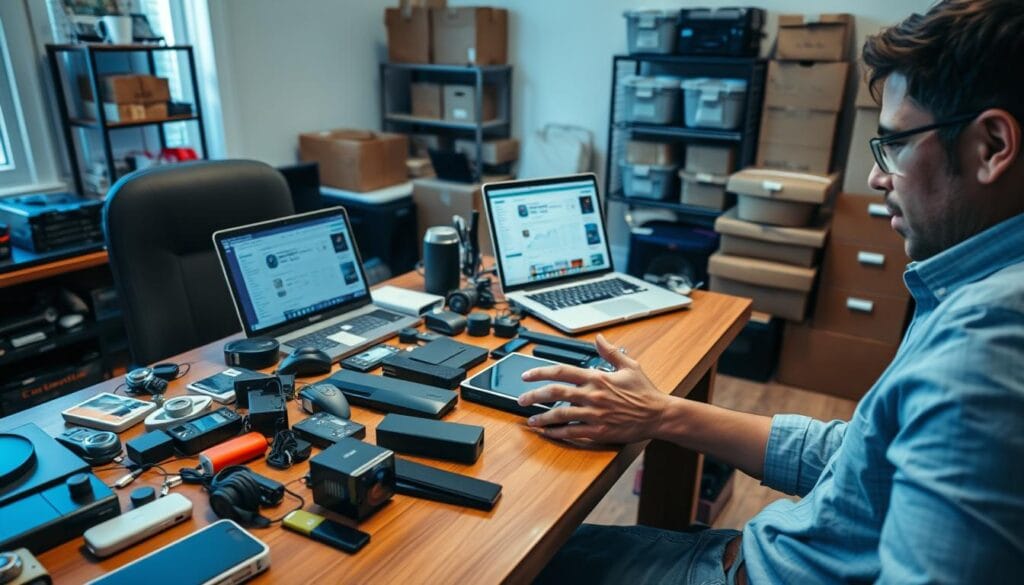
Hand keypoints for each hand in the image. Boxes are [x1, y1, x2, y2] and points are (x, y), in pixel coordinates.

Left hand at [517, 334, 671, 442]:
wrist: (659, 415)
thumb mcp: (629, 366)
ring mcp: (594, 414)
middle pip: (555, 393)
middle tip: (521, 399)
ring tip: (530, 420)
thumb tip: (599, 338)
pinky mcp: (599, 431)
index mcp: (597, 378)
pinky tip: (547, 433)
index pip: (562, 371)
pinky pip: (572, 432)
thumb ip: (610, 352)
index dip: (540, 372)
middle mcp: (592, 395)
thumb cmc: (645, 392)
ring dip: (542, 418)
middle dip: (534, 396)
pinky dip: (557, 433)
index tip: (526, 375)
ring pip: (560, 415)